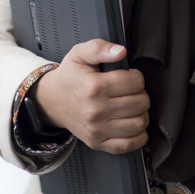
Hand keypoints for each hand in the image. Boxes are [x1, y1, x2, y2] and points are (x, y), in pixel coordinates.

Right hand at [32, 39, 149, 153]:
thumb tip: (120, 51)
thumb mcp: (80, 54)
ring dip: (142, 113)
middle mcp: (95, 110)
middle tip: (131, 92)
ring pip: (139, 123)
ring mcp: (97, 129)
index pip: (134, 82)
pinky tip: (131, 123)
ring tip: (132, 106)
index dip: (137, 77)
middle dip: (141, 94)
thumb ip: (100, 48)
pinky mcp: (98, 142)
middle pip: (140, 103)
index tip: (130, 77)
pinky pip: (129, 145)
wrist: (52, 101)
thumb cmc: (70, 77)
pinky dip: (138, 136)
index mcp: (93, 86)